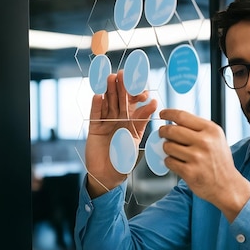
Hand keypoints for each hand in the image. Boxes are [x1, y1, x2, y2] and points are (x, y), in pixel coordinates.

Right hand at [85, 70, 156, 196]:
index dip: (138, 94)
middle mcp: (120, 118)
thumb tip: (154, 104)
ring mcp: (106, 121)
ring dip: (109, 90)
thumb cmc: (125, 158)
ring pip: (108, 102)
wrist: (108, 175)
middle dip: (123, 86)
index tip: (142, 87)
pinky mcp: (94, 127)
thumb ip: (142, 121)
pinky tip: (98, 95)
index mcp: (133, 120)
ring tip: (111, 78)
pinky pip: (96, 114)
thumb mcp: (136, 138)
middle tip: (124, 74)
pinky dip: (96, 105)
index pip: (136, 103)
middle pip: (121, 98)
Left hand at [158, 109, 249, 221]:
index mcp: (211, 130)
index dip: (169, 113)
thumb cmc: (219, 161)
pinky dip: (170, 162)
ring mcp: (196, 157)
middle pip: (172, 130)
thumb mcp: (216, 139)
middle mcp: (204, 142)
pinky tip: (178, 163)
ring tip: (176, 152)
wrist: (227, 186)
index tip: (162, 114)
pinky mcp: (189, 172)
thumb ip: (198, 128)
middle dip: (163, 131)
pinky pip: (169, 161)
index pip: (182, 116)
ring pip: (168, 146)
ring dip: (168, 148)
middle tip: (163, 134)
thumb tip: (174, 121)